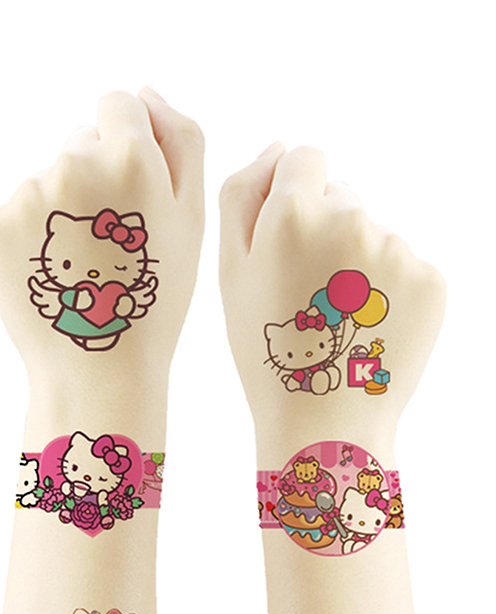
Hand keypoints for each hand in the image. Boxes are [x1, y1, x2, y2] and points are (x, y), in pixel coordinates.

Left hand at [0, 89, 203, 383]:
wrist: (97, 367)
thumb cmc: (155, 298)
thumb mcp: (193, 219)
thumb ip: (182, 141)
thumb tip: (147, 93)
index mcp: (129, 157)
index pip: (118, 107)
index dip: (126, 147)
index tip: (128, 193)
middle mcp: (73, 164)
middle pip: (79, 144)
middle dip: (94, 181)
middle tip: (107, 245)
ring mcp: (28, 194)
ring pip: (46, 181)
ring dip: (60, 211)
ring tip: (79, 267)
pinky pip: (15, 212)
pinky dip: (27, 235)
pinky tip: (48, 273)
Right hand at [220, 146, 444, 460]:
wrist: (323, 420)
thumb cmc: (266, 348)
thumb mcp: (228, 272)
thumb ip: (242, 197)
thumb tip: (277, 148)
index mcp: (293, 214)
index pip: (304, 159)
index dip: (291, 197)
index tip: (286, 240)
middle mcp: (351, 219)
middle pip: (341, 197)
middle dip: (323, 229)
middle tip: (305, 291)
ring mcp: (397, 249)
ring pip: (373, 233)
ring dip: (354, 262)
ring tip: (336, 318)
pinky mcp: (431, 279)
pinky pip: (404, 266)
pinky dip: (387, 289)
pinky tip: (366, 326)